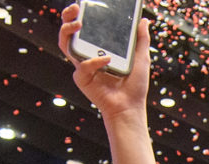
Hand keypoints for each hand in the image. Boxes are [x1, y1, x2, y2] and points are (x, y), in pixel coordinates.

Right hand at [58, 3, 150, 117]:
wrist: (130, 107)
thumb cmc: (134, 85)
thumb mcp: (141, 58)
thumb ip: (141, 40)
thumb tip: (143, 21)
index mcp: (98, 49)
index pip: (84, 29)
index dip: (78, 15)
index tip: (82, 4)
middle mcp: (87, 56)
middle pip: (68, 33)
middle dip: (67, 18)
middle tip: (75, 8)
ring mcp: (82, 67)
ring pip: (65, 45)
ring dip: (68, 31)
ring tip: (78, 23)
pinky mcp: (82, 79)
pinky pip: (83, 66)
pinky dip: (95, 61)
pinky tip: (107, 60)